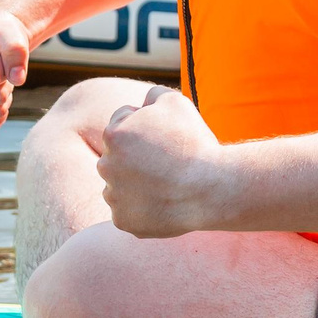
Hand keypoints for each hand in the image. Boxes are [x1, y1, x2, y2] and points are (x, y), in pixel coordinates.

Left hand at [96, 85, 224, 236]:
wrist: (211, 188)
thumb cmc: (195, 143)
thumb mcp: (177, 102)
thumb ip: (153, 96)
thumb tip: (143, 102)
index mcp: (113, 135)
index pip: (122, 123)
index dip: (147, 127)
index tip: (166, 138)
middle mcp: (106, 166)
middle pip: (117, 156)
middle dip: (135, 156)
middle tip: (166, 162)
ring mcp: (113, 197)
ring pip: (119, 185)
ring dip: (135, 183)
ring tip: (167, 184)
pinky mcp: (124, 222)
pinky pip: (128, 211)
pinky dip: (142, 209)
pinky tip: (164, 203)